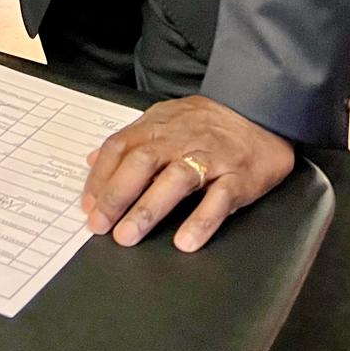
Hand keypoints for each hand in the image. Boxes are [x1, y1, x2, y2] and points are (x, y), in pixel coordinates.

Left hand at [81, 95, 294, 252]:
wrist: (261, 109)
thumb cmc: (207, 122)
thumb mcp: (163, 120)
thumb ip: (129, 141)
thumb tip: (91, 160)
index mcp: (158, 126)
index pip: (120, 148)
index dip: (100, 178)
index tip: (88, 206)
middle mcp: (180, 139)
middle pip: (141, 163)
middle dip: (116, 195)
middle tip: (100, 225)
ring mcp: (210, 157)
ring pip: (175, 180)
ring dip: (148, 209)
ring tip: (128, 235)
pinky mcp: (239, 175)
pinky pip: (220, 198)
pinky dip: (202, 220)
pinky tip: (185, 241)